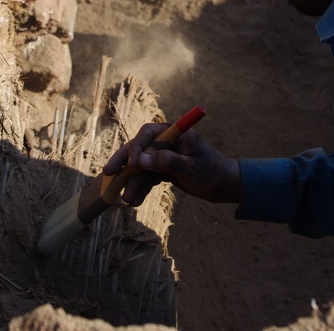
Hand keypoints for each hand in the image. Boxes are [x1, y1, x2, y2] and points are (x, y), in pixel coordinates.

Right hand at [103, 122, 240, 206]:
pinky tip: (135, 201)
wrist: (225, 186)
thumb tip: (140, 161)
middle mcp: (167, 142)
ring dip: (133, 182)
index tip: (132, 164)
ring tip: (127, 200)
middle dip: (124, 163)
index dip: (137, 146)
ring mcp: (164, 156)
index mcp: (175, 133)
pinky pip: (148, 177)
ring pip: (142, 166)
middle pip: (139, 148)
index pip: (149, 133)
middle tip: (108, 173)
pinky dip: (141, 188)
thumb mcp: (190, 168)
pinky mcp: (164, 169)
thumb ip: (166, 162)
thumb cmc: (212, 172)